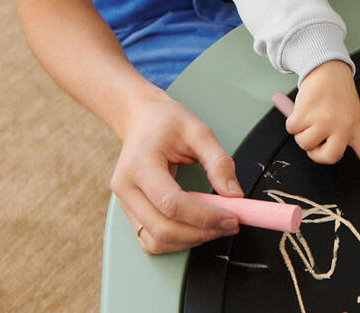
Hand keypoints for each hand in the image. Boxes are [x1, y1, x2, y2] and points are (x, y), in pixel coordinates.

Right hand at [111, 91, 243, 253]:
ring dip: (190, 240)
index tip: (232, 217)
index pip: (172, 203)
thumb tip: (234, 195)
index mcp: (140, 164)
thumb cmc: (167, 121)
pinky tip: (196, 227)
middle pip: (163, 228)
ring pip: (156, 240)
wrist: (142, 119)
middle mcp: (126, 187)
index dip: (205, 216)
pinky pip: (151, 239)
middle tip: (230, 224)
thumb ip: (219, 162)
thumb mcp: (199, 131)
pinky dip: (176, 241)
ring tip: (216, 226)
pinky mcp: (130, 212)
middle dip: (201, 232)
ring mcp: (124, 202)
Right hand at [289, 60, 359, 195]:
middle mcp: (343, 126)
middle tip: (315, 137)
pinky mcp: (307, 113)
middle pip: (328, 157)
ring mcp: (325, 120)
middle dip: (315, 152)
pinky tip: (303, 107)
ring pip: (305, 143)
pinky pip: (292, 129)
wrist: (327, 67)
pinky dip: (292, 120)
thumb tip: (314, 148)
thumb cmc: (336, 92)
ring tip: (311, 114)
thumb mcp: (346, 111)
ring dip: (302, 131)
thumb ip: (338, 130)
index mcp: (357, 126)